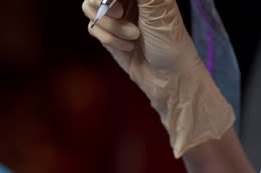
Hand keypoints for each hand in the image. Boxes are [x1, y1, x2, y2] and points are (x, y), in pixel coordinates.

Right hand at [82, 0, 233, 157]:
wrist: (167, 77)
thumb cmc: (170, 43)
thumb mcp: (158, 9)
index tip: (118, 7)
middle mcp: (127, 0)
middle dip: (107, 8)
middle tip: (119, 14)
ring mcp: (115, 16)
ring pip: (90, 9)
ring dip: (111, 26)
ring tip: (134, 37)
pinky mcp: (108, 34)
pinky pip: (93, 28)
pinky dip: (109, 39)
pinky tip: (128, 47)